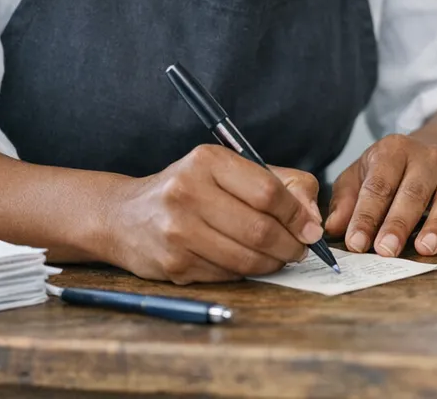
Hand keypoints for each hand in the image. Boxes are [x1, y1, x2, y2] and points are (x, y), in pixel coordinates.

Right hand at [103, 144, 322, 283]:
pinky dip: (246, 273)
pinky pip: (227, 275)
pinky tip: (246, 263)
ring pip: (246, 258)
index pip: (268, 191)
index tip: (310, 228)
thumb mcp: (228, 169)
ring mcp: (177, 230)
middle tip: (299, 249)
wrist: (124, 216)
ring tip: (278, 258)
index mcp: (207, 161)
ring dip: (272, 263)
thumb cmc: (189, 189)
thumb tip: (312, 219)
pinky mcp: (173, 264)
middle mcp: (187, 192)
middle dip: (290, 245)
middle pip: (260, 229)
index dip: (297, 214)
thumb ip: (278, 183)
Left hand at [326, 134, 436, 257]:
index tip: (355, 243)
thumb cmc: (389, 170)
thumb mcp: (361, 173)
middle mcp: (427, 158)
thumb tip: (334, 228)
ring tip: (424, 248)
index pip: (378, 185)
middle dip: (398, 223)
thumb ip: (345, 199)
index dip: (366, 215)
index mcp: (394, 150)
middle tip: (385, 250)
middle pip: (413, 192)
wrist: (434, 152)